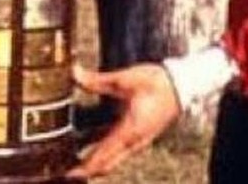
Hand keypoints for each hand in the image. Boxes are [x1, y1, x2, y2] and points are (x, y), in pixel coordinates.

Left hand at [68, 63, 181, 179]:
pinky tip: (85, 145)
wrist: (181, 86)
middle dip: (86, 171)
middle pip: (106, 165)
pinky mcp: (137, 136)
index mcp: (129, 131)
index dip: (84, 168)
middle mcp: (133, 142)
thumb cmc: (156, 83)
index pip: (103, 157)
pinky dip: (101, 153)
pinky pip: (117, 151)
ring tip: (71, 161)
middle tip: (65, 173)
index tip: (68, 175)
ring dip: (93, 163)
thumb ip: (97, 80)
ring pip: (112, 160)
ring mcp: (137, 141)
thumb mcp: (125, 79)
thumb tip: (74, 74)